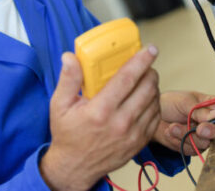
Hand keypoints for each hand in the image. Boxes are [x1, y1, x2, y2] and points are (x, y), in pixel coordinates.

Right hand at [40, 46, 160, 190]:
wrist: (75, 167)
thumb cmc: (68, 134)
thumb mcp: (59, 105)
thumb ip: (68, 79)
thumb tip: (70, 57)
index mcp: (100, 111)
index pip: (127, 79)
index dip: (141, 60)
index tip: (150, 49)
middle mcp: (120, 123)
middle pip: (147, 88)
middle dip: (150, 71)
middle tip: (145, 63)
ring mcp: (132, 134)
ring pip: (154, 101)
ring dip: (152, 86)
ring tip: (144, 79)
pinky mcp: (139, 143)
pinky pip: (155, 117)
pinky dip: (154, 103)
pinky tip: (144, 97)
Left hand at [152, 91, 214, 154]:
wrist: (151, 117)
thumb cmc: (168, 103)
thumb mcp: (183, 102)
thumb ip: (200, 110)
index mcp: (211, 105)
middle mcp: (209, 122)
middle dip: (210, 131)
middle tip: (199, 129)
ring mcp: (201, 136)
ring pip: (205, 143)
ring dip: (187, 135)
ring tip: (173, 126)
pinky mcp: (192, 147)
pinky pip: (191, 150)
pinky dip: (179, 141)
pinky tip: (170, 131)